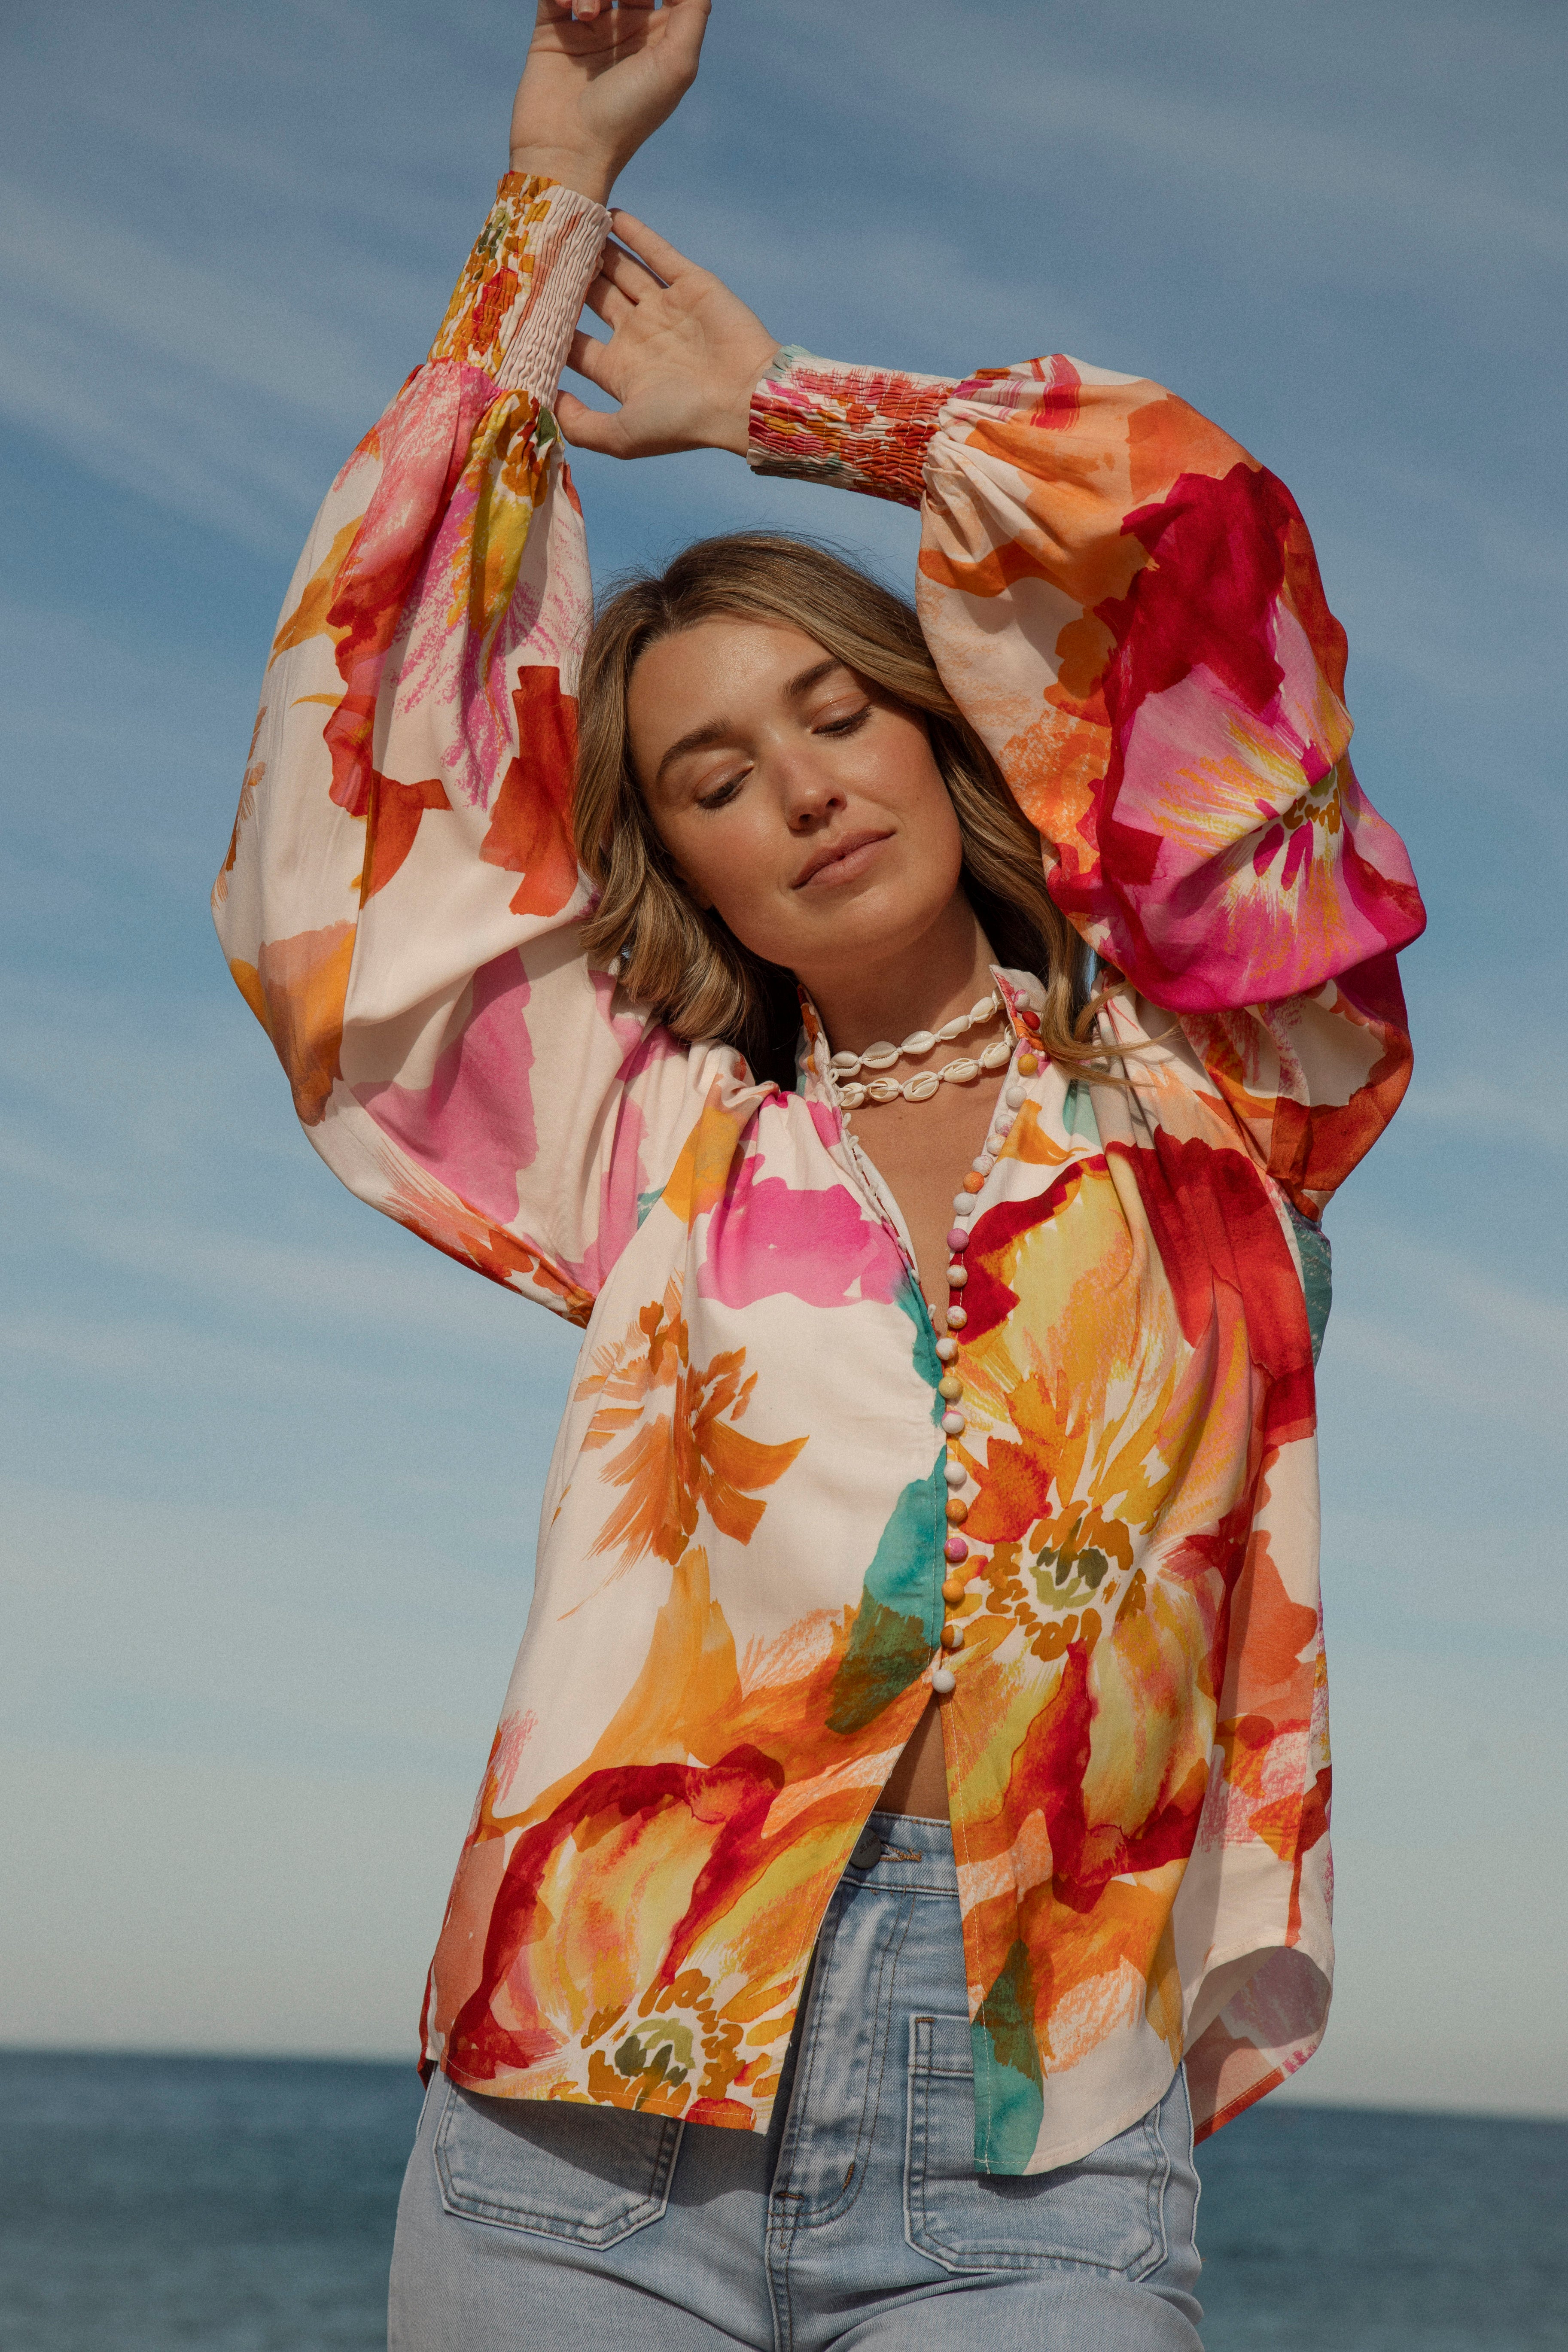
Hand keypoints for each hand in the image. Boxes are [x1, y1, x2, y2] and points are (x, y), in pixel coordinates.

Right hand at [509, 0, 709, 206]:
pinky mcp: (554, 30)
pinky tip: (569, 9)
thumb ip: (693, 12)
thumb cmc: (626, 116)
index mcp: (661, 39)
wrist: (567, 151)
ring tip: (586, 15)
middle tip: (621, 0)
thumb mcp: (676, 66)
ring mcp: (590, 28)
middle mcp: (627, 30)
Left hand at [558, 213, 780, 458]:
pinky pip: (656, 252)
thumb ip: (580, 424)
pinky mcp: (691, 285)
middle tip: (537, 255)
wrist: (745, 399)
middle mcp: (642, 337)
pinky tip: (607, 214)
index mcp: (623, 371)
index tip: (520, 307)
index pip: (577, 345)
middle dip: (568, 281)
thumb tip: (540, 401)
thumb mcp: (623, 437)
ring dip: (596, 251)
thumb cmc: (684, 422)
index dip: (550, 327)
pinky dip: (634, 233)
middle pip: (595, 301)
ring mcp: (666, 309)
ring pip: (622, 271)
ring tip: (566, 226)